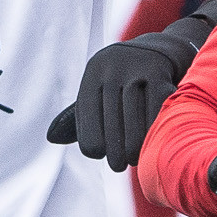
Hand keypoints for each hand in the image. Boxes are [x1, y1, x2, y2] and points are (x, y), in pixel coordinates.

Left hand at [46, 30, 191, 166]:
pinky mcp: (160, 73)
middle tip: (119, 166)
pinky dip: (153, 133)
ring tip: (134, 160)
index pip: (89, 120)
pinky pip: (154, 113)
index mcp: (94, 72)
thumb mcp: (101, 88)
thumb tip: (51, 137)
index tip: (101, 155)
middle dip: (114, 152)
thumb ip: (81, 115)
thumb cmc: (126, 79)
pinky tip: (152, 144)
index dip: (93, 144)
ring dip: (134, 148)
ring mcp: (137, 68)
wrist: (164, 50)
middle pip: (111, 124)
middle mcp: (112, 67)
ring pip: (133, 122)